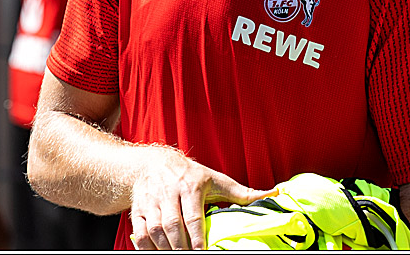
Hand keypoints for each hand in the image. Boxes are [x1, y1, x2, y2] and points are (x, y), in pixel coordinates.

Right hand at [130, 146, 274, 249]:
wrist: (152, 162)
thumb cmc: (189, 174)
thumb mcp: (215, 179)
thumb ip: (241, 192)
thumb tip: (272, 194)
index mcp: (189, 185)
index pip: (192, 216)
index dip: (197, 237)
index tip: (202, 252)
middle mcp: (168, 192)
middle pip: (173, 226)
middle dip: (181, 247)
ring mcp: (150, 201)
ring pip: (155, 230)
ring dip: (165, 248)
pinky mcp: (137, 209)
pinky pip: (139, 232)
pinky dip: (145, 246)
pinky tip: (157, 253)